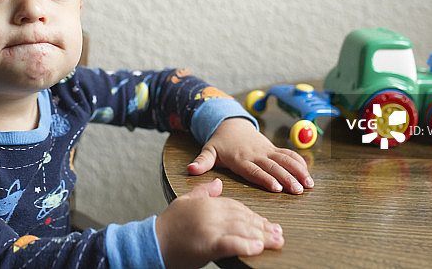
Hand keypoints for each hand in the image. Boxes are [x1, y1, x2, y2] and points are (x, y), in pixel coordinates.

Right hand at [156, 178, 283, 268]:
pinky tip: (258, 248)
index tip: (266, 223)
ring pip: (243, 230)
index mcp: (208, 203)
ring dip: (262, 237)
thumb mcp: (185, 202)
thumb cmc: (168, 226)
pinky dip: (247, 246)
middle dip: (264, 227)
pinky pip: (233, 244)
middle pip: (244, 218)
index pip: (237, 207)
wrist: (152, 242)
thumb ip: (204, 192)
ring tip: (276, 242)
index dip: (254, 216)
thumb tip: (218, 183)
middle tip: (279, 234)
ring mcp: (211, 228)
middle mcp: (212, 213)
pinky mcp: (209, 244)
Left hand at [187, 117, 313, 193]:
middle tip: (298, 190)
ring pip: (284, 160)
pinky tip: (308, 173)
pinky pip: (288, 154)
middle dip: (287, 178)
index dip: (265, 178)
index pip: (254, 170)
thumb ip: (201, 162)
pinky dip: (299, 162)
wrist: (230, 123)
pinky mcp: (272, 148)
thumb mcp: (208, 151)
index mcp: (240, 159)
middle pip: (273, 167)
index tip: (277, 188)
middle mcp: (255, 154)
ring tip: (309, 184)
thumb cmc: (219, 143)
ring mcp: (266, 150)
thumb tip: (189, 169)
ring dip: (298, 171)